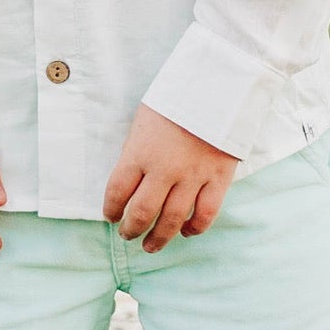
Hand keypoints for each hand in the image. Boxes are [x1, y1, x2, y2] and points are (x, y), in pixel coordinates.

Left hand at [103, 106, 237, 253]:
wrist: (219, 83)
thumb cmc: (177, 97)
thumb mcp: (144, 119)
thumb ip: (137, 151)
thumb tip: (130, 180)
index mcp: (140, 152)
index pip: (117, 192)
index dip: (110, 209)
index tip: (111, 216)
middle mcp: (164, 169)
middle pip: (141, 213)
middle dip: (131, 229)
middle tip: (127, 234)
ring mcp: (193, 176)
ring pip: (172, 221)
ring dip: (158, 238)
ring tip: (150, 246)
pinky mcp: (218, 179)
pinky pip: (205, 215)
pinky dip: (194, 229)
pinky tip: (186, 231)